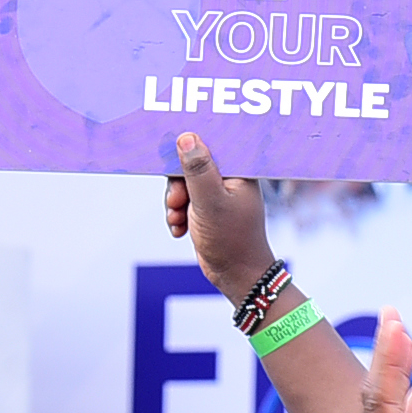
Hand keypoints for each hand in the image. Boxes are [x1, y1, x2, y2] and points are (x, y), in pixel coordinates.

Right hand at [164, 134, 278, 298]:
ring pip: (183, 184)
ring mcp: (218, 194)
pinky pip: (183, 201)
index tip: (172, 164)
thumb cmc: (231, 240)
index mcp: (239, 170)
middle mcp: (230, 178)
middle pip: (191, 164)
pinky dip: (177, 215)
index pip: (209, 145)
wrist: (236, 275)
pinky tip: (180, 229)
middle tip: (176, 202)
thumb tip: (186, 137)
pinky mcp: (207, 209)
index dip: (187, 152)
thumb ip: (197, 169)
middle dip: (178, 185)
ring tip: (179, 220)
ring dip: (175, 203)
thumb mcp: (210, 201)